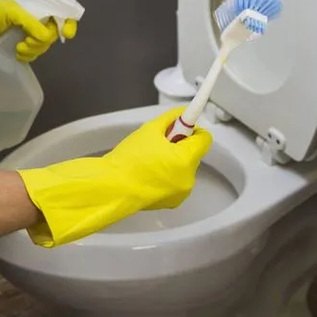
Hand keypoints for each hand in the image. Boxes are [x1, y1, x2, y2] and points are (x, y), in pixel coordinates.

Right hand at [15, 107, 212, 246]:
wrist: (112, 188)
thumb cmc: (129, 158)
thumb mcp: (149, 130)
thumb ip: (170, 119)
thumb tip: (183, 113)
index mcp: (185, 159)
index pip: (205, 139)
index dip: (193, 130)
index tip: (179, 127)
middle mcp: (189, 178)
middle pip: (193, 153)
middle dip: (180, 146)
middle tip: (158, 143)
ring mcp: (182, 193)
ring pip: (185, 168)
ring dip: (174, 161)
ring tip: (149, 160)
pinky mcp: (173, 202)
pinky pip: (176, 182)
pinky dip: (168, 176)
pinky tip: (149, 174)